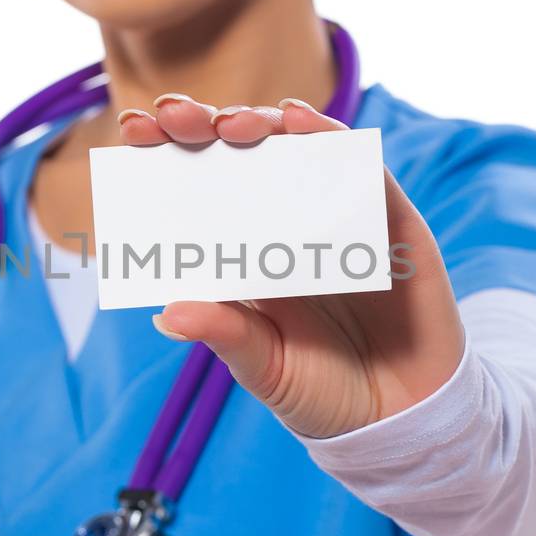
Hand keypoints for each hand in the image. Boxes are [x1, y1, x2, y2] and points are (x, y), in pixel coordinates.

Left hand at [117, 94, 465, 439]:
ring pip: (295, 148)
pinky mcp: (390, 219)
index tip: (133, 130)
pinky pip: (360, 168)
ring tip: (229, 125)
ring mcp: (339, 215)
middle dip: (203, 126)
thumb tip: (168, 314)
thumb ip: (227, 336)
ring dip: (260, 123)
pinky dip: (330, 138)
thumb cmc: (324, 392)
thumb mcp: (265, 368)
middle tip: (172, 116)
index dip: (169, 153)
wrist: (402, 420)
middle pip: (241, 155)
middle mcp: (287, 223)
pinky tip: (301, 122)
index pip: (199, 189)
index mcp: (246, 253)